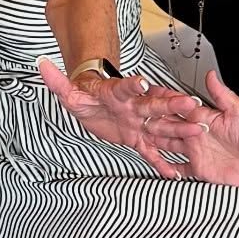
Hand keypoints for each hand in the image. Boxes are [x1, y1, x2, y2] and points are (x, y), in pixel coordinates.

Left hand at [37, 58, 197, 177]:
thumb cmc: (86, 96)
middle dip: (172, 105)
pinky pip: (152, 153)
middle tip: (190, 103)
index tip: (142, 82)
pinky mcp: (138, 139)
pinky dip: (162, 163)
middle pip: (154, 105)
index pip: (127, 87)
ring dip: (179, 129)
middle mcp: (134, 107)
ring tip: (198, 131)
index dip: (133, 85)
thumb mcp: (69, 92)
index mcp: (118, 93)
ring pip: (162, 127)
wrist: (95, 104)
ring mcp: (139, 123)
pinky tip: (175, 174)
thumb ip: (57, 81)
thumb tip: (41, 64)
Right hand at [143, 69, 238, 187]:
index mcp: (204, 118)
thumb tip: (212, 75)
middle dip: (154, 122)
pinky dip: (168, 168)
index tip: (151, 97)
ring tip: (141, 137)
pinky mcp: (197, 168)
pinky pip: (179, 169)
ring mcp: (195, 151)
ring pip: (168, 144)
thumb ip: (223, 94)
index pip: (180, 108)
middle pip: (169, 126)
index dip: (165, 103)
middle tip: (139, 118)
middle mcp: (196, 133)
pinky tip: (159, 166)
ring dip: (156, 141)